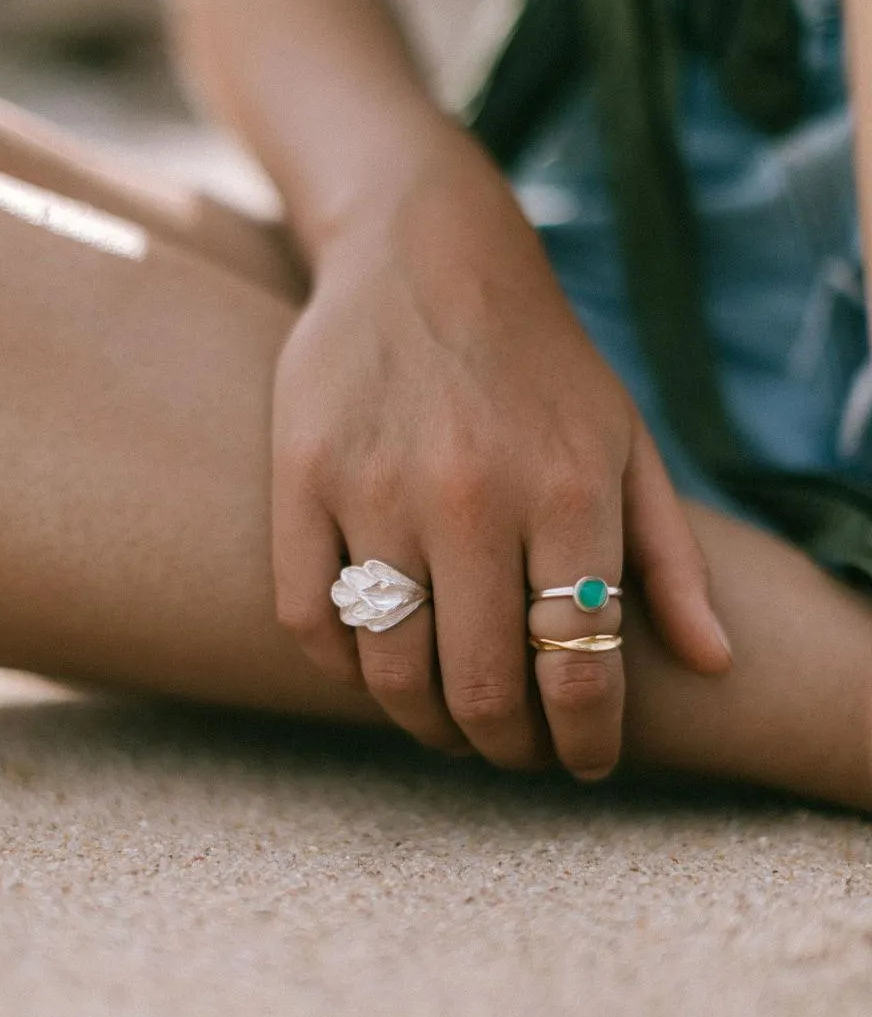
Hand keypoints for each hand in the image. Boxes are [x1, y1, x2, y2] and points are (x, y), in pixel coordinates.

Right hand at [272, 129, 731, 776]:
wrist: (426, 253)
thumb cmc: (542, 365)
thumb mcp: (629, 443)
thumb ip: (671, 557)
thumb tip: (714, 663)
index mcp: (570, 489)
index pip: (579, 669)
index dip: (584, 742)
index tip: (583, 763)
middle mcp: (474, 494)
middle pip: (481, 689)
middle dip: (506, 746)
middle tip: (513, 748)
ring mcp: (376, 486)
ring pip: (389, 670)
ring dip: (425, 724)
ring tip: (449, 722)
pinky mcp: (302, 474)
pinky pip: (310, 618)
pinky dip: (343, 670)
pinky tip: (378, 665)